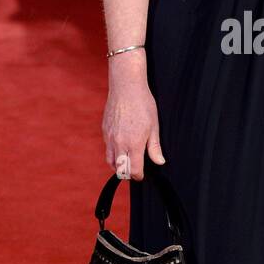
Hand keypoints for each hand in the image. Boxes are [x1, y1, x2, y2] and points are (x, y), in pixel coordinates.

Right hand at [103, 56, 164, 178]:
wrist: (126, 87)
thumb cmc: (143, 104)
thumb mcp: (154, 126)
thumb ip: (154, 147)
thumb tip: (159, 161)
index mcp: (134, 143)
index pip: (134, 170)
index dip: (139, 176)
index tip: (142, 175)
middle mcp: (119, 143)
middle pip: (120, 170)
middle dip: (128, 173)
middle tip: (135, 170)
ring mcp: (109, 137)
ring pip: (110, 161)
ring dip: (118, 165)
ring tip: (127, 162)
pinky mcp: (104, 131)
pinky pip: (107, 148)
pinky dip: (113, 153)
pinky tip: (121, 147)